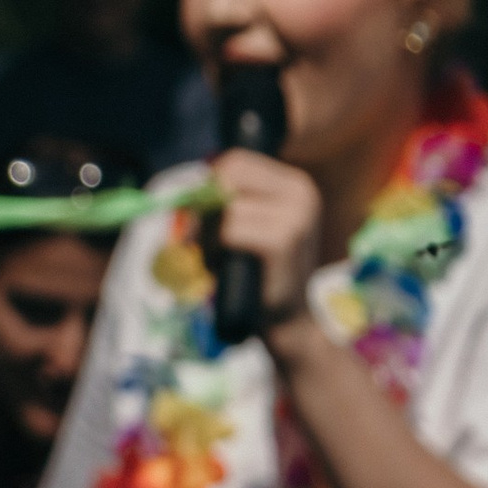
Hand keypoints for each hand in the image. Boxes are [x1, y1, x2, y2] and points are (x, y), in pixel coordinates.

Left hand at [210, 147, 321, 339]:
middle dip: (204, 208)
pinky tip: (220, 271)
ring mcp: (296, 213)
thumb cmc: (259, 282)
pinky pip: (230, 230)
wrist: (288, 327)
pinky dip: (215, 250)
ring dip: (207, 237)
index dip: (206, 186)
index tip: (199, 220)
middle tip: (198, 243)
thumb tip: (187, 194)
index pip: (236, 161)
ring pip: (226, 207)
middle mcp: (300, 191)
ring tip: (214, 263)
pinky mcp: (284, 239)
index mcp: (293, 185)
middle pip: (228, 174)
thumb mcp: (247, 233)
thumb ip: (227, 206)